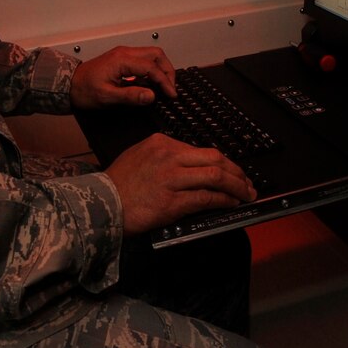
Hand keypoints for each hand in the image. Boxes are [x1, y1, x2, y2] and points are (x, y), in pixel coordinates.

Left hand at [72, 45, 177, 109]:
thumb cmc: (83, 90)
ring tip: (164, 86)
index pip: (151, 67)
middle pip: (156, 54)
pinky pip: (143, 59)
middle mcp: (124, 53)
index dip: (164, 82)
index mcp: (122, 60)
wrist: (67, 84)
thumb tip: (152, 96)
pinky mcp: (122, 58)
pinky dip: (153, 69)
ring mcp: (123, 54)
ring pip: (152, 55)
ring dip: (161, 68)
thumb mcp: (107, 97)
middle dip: (167, 71)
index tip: (171, 95)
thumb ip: (131, 96)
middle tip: (171, 88)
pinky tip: (152, 82)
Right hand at [107, 134, 257, 234]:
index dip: (223, 162)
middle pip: (215, 159)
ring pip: (216, 176)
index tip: (232, 170)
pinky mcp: (172, 200)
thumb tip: (191, 168)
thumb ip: (165, 157)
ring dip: (236, 187)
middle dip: (236, 172)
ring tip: (246, 194)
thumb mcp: (139, 156)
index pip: (202, 150)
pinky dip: (223, 200)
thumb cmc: (118, 185)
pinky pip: (206, 197)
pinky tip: (231, 203)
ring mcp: (172, 178)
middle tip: (247, 182)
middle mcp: (169, 156)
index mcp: (162, 143)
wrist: (100, 204)